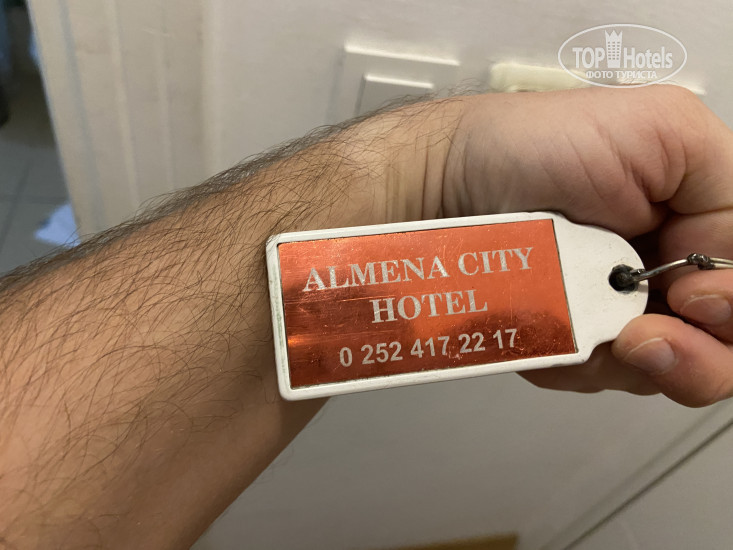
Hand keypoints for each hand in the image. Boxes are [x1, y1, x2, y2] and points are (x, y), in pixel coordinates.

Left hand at [436, 86, 732, 405]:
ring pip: (664, 375)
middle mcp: (669, 273)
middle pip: (722, 348)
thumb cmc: (540, 145)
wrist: (449, 183)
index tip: (693, 296)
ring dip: (638, 364)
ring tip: (602, 332)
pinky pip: (598, 378)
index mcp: (700, 224)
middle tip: (643, 330)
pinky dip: (582, 364)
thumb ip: (727, 184)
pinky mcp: (570, 338)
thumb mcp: (665, 132)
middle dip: (699, 355)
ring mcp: (618, 312)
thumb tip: (728, 258)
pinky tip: (558, 327)